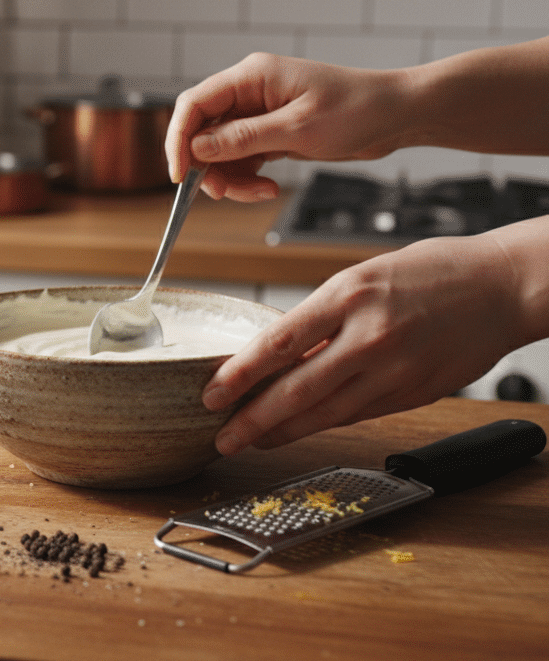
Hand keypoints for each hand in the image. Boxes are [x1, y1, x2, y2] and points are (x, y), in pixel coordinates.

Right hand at [164, 52, 408, 201]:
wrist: (398, 116)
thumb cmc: (358, 110)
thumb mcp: (298, 128)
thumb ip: (243, 138)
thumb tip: (197, 148)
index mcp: (251, 76)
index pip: (194, 104)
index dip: (178, 139)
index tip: (180, 174)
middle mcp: (249, 93)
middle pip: (202, 131)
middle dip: (207, 166)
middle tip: (222, 193)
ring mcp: (259, 114)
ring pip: (220, 151)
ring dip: (231, 178)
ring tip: (260, 193)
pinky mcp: (271, 133)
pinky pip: (242, 159)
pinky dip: (248, 179)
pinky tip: (270, 189)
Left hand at [205, 232, 526, 454]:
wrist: (503, 288)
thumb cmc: (430, 273)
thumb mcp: (363, 277)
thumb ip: (320, 318)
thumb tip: (274, 355)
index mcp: (348, 295)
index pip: (278, 343)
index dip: (239, 375)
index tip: (211, 395)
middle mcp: (369, 335)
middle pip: (296, 390)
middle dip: (252, 420)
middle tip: (221, 437)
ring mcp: (394, 370)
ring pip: (325, 412)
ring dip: (282, 431)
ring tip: (251, 440)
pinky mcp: (413, 393)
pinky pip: (357, 415)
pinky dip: (322, 425)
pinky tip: (298, 430)